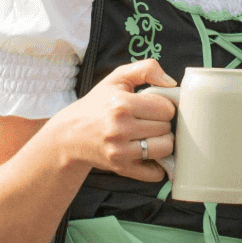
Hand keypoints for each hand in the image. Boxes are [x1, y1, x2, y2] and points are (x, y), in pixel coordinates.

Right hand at [49, 60, 177, 182]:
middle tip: (150, 121)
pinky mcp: (121, 168)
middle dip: (163, 124)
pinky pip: (155, 173)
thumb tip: (171, 83)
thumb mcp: (117, 78)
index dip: (164, 106)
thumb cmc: (98, 104)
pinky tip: (149, 154)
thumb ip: (146, 69)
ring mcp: (120, 151)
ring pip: (165, 149)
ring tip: (152, 136)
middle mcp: (120, 128)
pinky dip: (158, 166)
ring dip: (164, 143)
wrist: (70, 135)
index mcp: (121, 104)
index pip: (166, 108)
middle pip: (167, 128)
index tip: (155, 107)